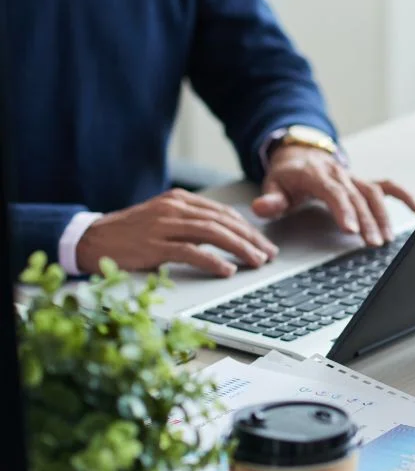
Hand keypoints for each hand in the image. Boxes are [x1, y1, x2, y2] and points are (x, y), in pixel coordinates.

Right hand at [76, 189, 278, 276]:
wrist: (90, 239)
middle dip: (251, 239)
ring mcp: (163, 226)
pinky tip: (228, 270)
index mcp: (179, 200)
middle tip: (269, 254)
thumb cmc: (131, 233)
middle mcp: (173, 209)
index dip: (248, 228)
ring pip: (212, 234)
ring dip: (239, 248)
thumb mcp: (164, 219)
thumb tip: (230, 232)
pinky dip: (213, 260)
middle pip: (223, 222)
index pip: (223, 212)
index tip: (264, 243)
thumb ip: (194, 222)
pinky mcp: (153, 245)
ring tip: (256, 261)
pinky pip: (190, 252)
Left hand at [251, 146, 414, 246]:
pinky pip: (387, 186)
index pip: (333, 191)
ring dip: (383, 216)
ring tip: (386, 239)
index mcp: (316, 174)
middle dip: (367, 221)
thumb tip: (263, 207)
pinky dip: (404, 196)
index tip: (351, 230)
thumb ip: (270, 199)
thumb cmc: (288, 176)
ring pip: (374, 194)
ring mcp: (354, 177)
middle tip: (372, 244)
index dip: (343, 210)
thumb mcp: (273, 185)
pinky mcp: (364, 182)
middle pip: (357, 197)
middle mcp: (339, 174)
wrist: (300, 155)